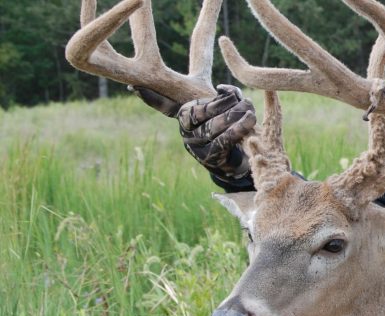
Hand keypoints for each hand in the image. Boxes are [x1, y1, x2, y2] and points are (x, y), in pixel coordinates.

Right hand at [129, 84, 256, 181]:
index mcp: (184, 115)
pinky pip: (225, 140)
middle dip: (225, 104)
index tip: (133, 86)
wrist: (238, 155)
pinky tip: (249, 120)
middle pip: (201, 112)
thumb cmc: (229, 125)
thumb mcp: (225, 107)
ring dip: (235, 116)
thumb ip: (225, 95)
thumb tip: (222, 89)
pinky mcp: (210, 157)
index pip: (165, 105)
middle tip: (243, 100)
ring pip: (213, 126)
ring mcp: (196, 145)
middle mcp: (185, 130)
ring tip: (249, 108)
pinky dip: (239, 128)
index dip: (151, 97)